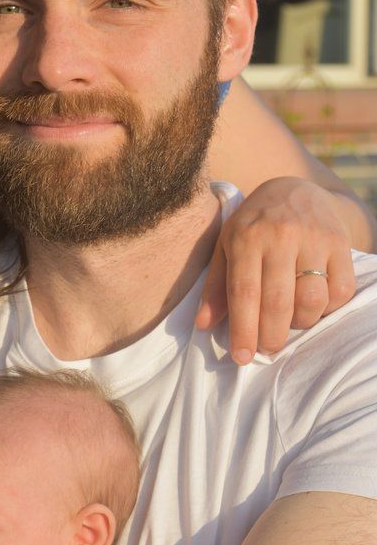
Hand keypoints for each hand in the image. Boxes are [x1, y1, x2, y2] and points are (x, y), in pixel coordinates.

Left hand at [196, 177, 356, 362]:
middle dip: (271, 336)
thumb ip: (216, 286)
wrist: (295, 188)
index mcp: (246, 237)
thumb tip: (204, 324)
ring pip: (311, 300)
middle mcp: (280, 236)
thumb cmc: (254, 225)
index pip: (244, 292)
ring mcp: (314, 238)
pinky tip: (312, 305)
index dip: (243, 330)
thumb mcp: (226, 246)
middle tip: (266, 349)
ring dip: (300, 323)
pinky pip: (339, 291)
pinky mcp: (340, 243)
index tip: (241, 357)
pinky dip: (327, 308)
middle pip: (278, 302)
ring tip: (288, 322)